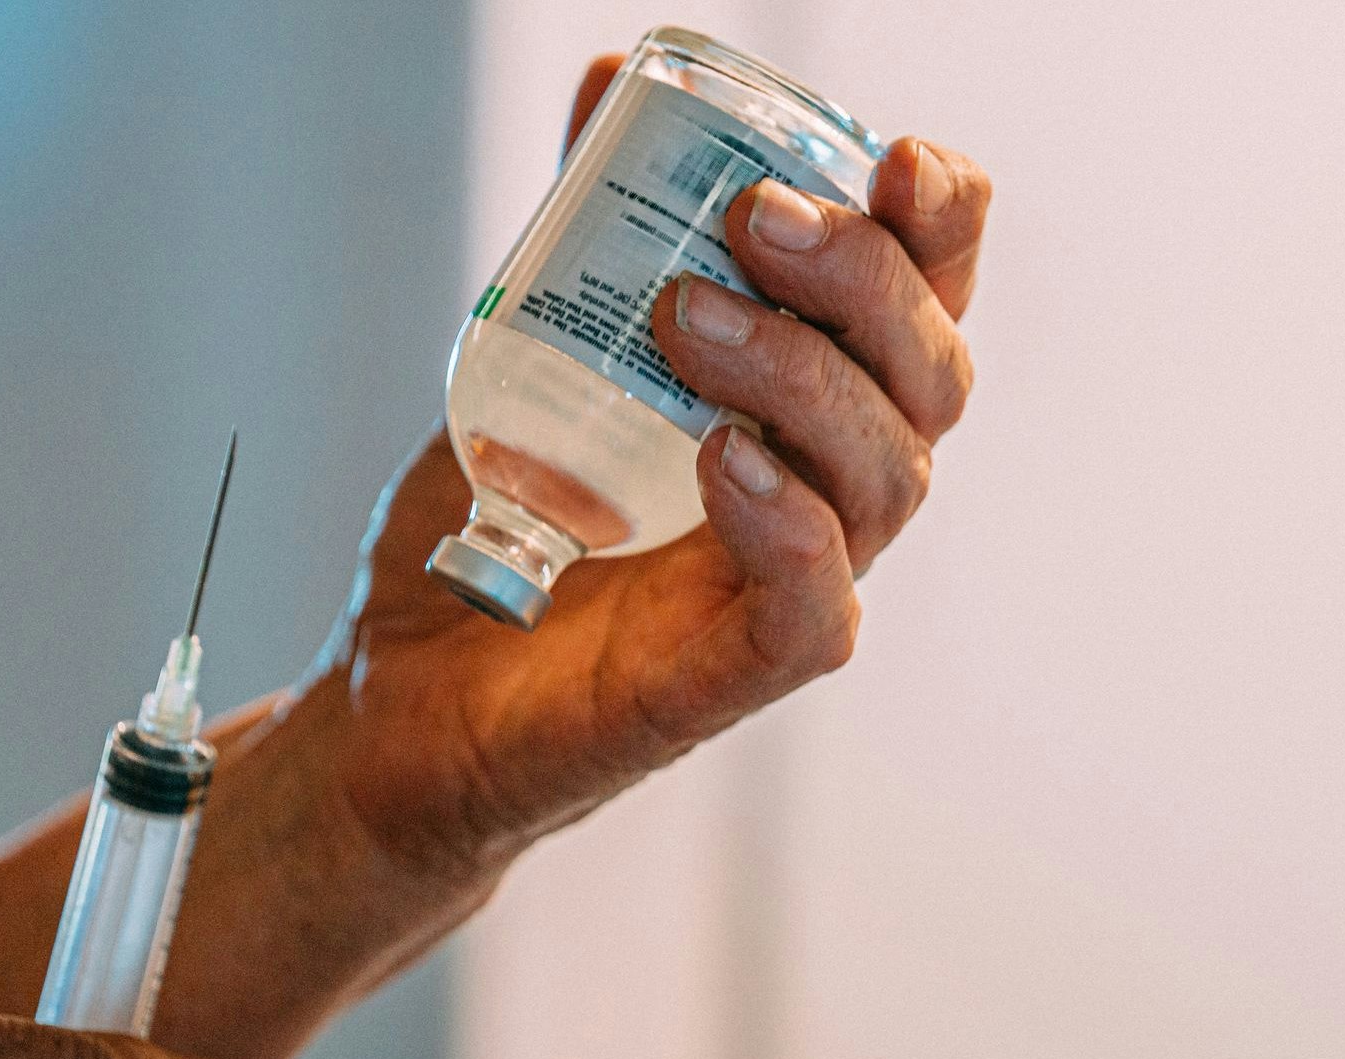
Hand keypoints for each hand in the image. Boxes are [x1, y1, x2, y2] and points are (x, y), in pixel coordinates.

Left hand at [306, 55, 990, 881]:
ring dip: (805, 377)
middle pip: (931, 378)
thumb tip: (610, 84)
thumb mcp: (534, 346)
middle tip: (754, 222)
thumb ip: (587, 229)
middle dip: (866, 282)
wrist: (402, 688)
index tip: (893, 157)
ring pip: (888, 478)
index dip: (942, 225)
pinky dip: (791, 528)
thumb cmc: (496, 523)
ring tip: (689, 319)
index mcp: (807, 402)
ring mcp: (789, 587)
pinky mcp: (733, 677)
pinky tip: (724, 461)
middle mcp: (827, 489)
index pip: (926, 304)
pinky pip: (817, 608)